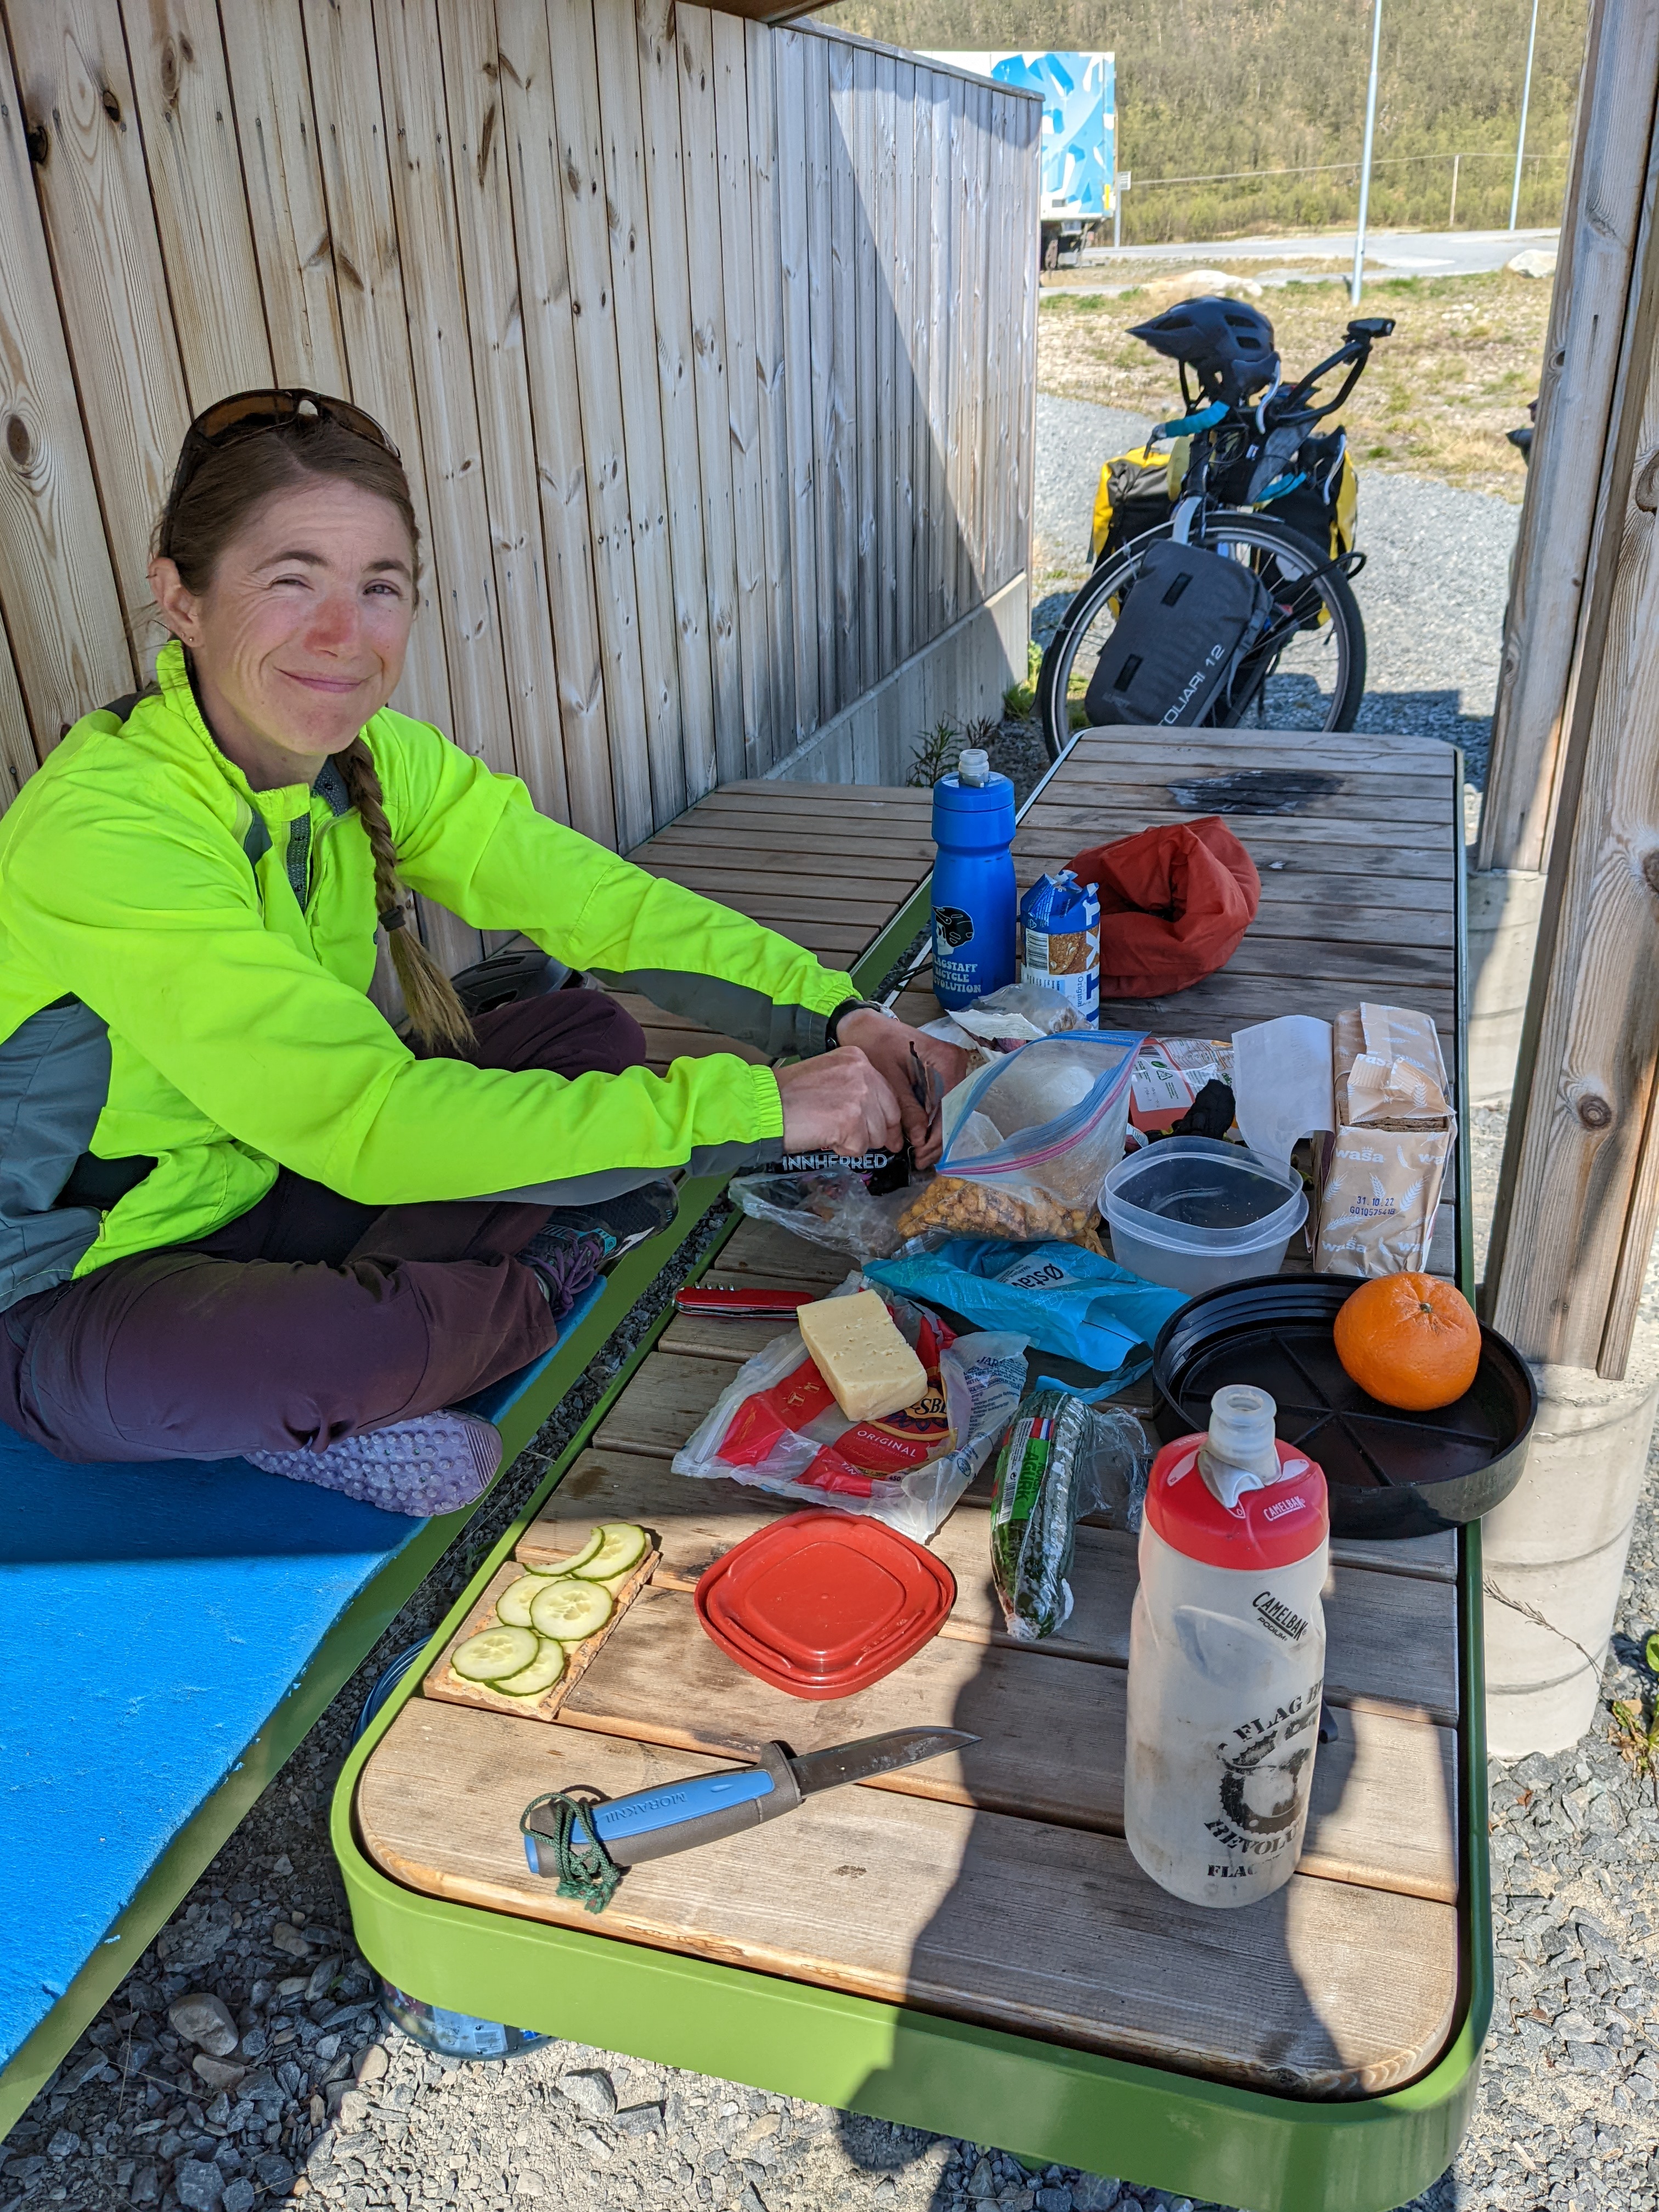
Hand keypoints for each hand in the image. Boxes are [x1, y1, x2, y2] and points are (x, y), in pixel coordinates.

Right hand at [776, 1048, 903, 1156]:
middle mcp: (863, 1073)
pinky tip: (824, 1138)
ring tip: (829, 1132)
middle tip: (858, 1140)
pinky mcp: (850, 1121)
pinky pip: (859, 1148)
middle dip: (876, 1133)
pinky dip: (843, 1150)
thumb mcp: (827, 1075)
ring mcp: (859, 1097)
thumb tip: (876, 1115)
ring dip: (855, 1142)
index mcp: (857, 1059)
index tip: (887, 1133)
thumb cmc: (788, 1094)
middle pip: (889, 1115)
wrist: (764, 1104)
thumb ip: (854, 1087)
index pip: (888, 1094)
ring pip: (876, 1135)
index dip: (886, 1117)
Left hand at [833, 1010, 969, 1167]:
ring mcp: (950, 1068)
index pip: (950, 1108)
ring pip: (948, 1109)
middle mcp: (956, 1064)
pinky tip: (921, 1136)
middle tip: (920, 1160)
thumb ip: (908, 1109)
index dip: (937, 1136)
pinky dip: (931, 1120)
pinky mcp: (941, 1073)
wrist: (865, 1025)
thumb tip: (920, 1139)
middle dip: (936, 1139)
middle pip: (953, 1111)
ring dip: (934, 1133)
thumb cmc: (874, 1044)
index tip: (922, 1155)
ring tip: (920, 1154)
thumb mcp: (889, 1080)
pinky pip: (941, 1101)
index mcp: (946, 1061)